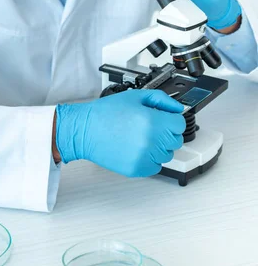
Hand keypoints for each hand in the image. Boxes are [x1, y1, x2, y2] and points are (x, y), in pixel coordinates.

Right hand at [55, 89, 185, 176]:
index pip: (180, 124)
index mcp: (153, 121)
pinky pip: (156, 166)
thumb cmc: (105, 113)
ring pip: (167, 154)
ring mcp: (145, 157)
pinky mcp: (137, 169)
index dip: (171, 119)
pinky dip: (150, 159)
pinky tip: (136, 148)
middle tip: (149, 127)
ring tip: (140, 137)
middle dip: (166, 132)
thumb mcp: (135, 97)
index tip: (163, 119)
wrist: (84, 130)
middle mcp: (151, 140)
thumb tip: (177, 108)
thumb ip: (161, 99)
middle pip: (176, 140)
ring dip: (159, 146)